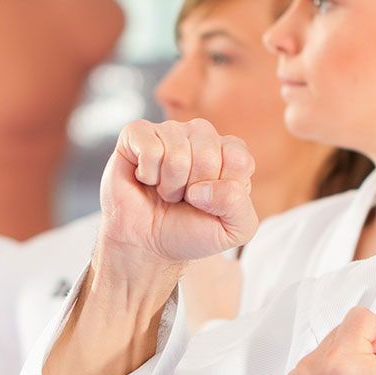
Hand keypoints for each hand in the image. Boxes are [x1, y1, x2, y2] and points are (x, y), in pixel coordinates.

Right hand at [95, 119, 255, 279]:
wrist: (146, 243)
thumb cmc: (190, 231)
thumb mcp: (232, 230)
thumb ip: (238, 206)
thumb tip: (205, 188)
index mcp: (230, 153)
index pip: (238, 160)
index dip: (222, 191)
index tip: (210, 204)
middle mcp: (202, 135)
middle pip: (207, 155)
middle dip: (192, 190)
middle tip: (183, 199)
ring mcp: (170, 131)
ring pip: (177, 154)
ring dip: (169, 186)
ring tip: (165, 191)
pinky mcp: (137, 133)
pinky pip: (150, 149)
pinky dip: (147, 175)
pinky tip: (146, 179)